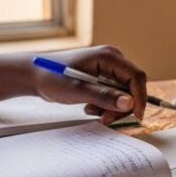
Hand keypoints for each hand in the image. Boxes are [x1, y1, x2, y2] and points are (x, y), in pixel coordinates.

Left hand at [31, 45, 147, 124]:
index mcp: (109, 56)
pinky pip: (114, 95)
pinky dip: (105, 105)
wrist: (35, 76)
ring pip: (123, 93)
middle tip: (105, 120)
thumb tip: (129, 103)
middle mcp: (112, 60)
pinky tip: (89, 107)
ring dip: (112, 108)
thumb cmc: (53, 78)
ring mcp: (107, 69)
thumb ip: (104, 96)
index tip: (135, 117)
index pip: (136, 76)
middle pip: (132, 87)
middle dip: (122, 106)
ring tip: (91, 111)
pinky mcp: (102, 78)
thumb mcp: (78, 90)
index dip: (140, 97)